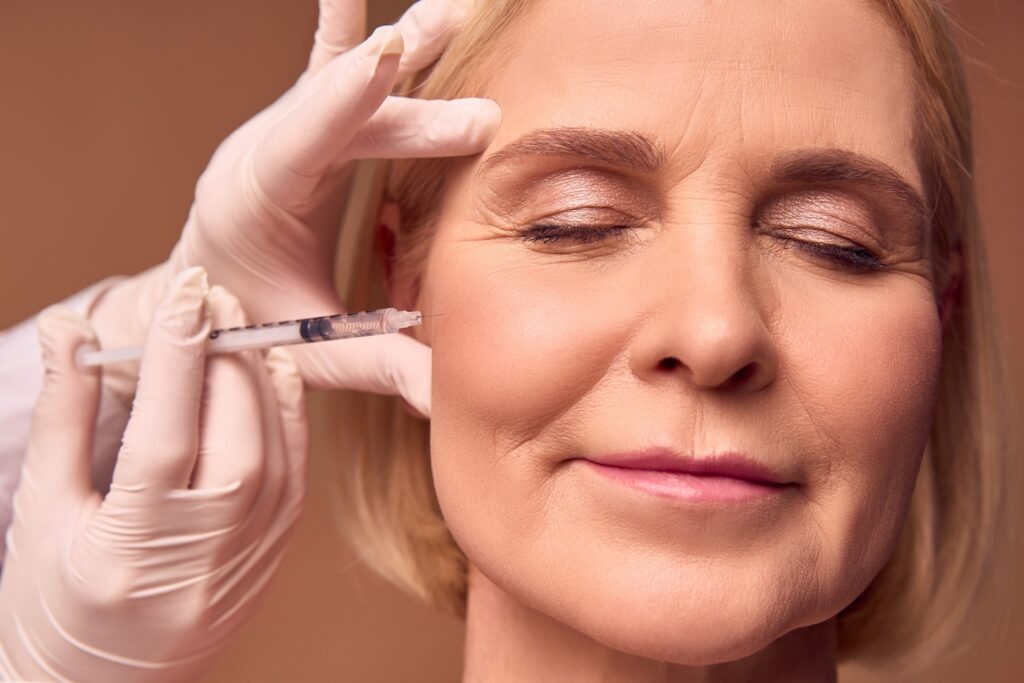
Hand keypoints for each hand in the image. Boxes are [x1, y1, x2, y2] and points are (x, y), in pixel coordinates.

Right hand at [0, 268, 306, 681]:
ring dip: (262, 381)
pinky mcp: (270, 560)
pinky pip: (293, 478)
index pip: (164, 436)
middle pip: (232, 439)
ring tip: (240, 325)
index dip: (177, 357)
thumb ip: (64, 415)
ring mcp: (245, 564)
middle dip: (227, 357)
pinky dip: (289, 420)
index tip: (185, 290)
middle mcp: (200, 560)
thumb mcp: (43, 511)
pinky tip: (274, 376)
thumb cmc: (52, 601)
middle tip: (215, 296)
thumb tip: (69, 329)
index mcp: (129, 551)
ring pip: (274, 456)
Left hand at [90, 0, 499, 417]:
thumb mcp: (308, 351)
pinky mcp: (304, 126)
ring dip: (403, 44)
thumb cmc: (247, 326)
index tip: (390, 55)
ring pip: (343, 75)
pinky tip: (374, 1)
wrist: (199, 300)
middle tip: (485, 120)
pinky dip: (356, 33)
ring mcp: (282, 131)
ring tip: (456, 8)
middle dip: (415, 113)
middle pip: (345, 113)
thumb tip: (449, 402)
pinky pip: (330, 68)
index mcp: (252, 198)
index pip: (305, 142)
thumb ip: (377, 368)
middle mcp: (263, 150)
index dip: (347, 100)